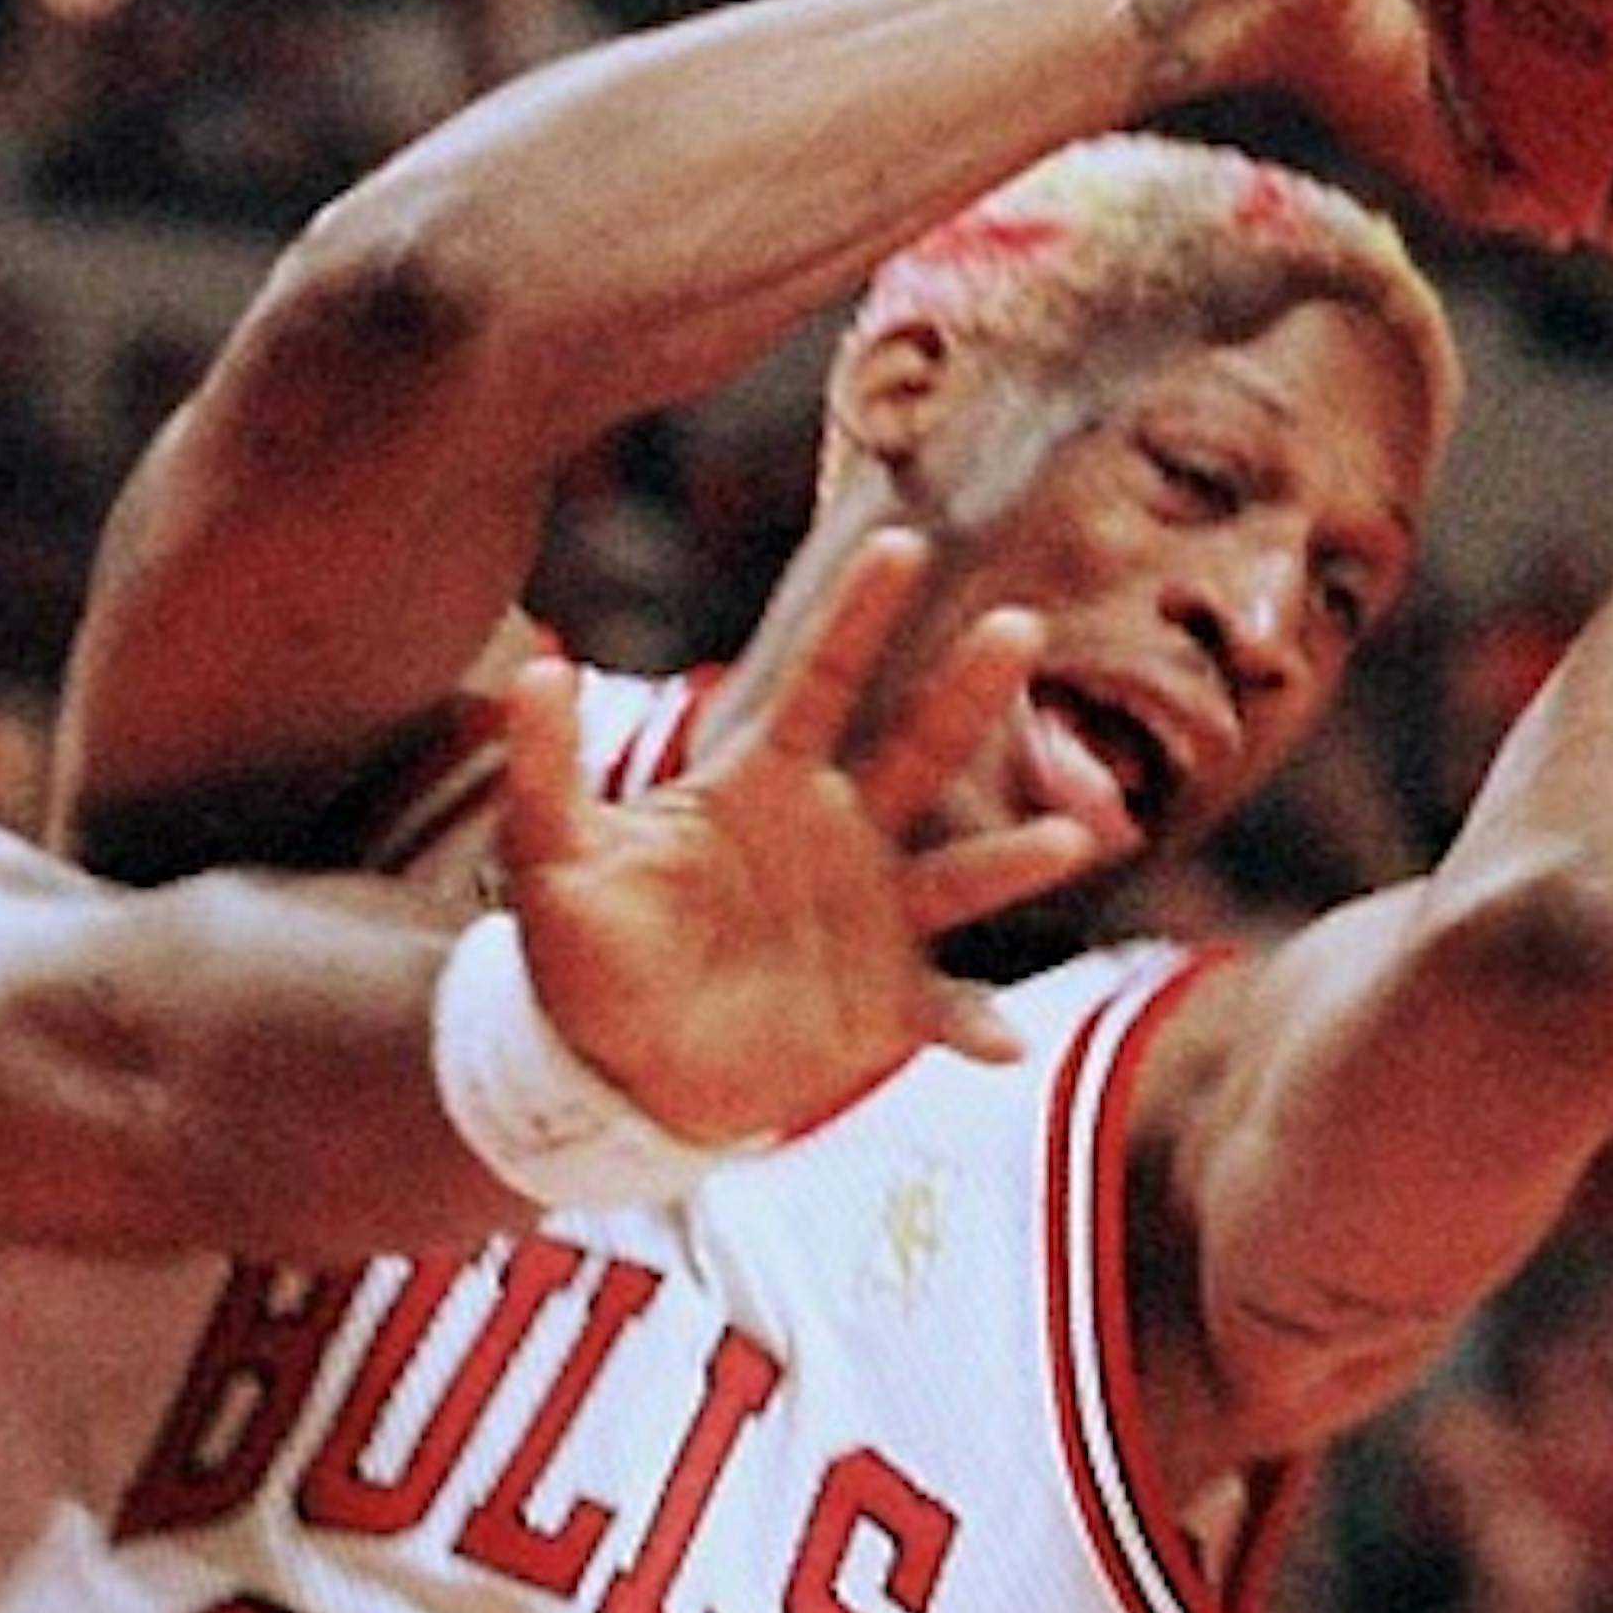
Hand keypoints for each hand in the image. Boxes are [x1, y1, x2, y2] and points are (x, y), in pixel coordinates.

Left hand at [497, 527, 1091, 1143]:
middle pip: (916, 750)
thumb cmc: (581, 954)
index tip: (900, 542)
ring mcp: (871, 919)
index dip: (857, 618)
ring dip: (1018, 857)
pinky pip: (942, 1011)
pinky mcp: (882, 1006)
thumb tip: (535, 666)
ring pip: (960, 875)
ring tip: (1077, 833)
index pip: (821, 684)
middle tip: (1018, 623)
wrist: (610, 1071)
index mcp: (764, 786)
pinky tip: (1004, 1042)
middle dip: (967, 692)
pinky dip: (975, 1025)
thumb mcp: (552, 859)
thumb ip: (546, 768)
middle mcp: (838, 836)